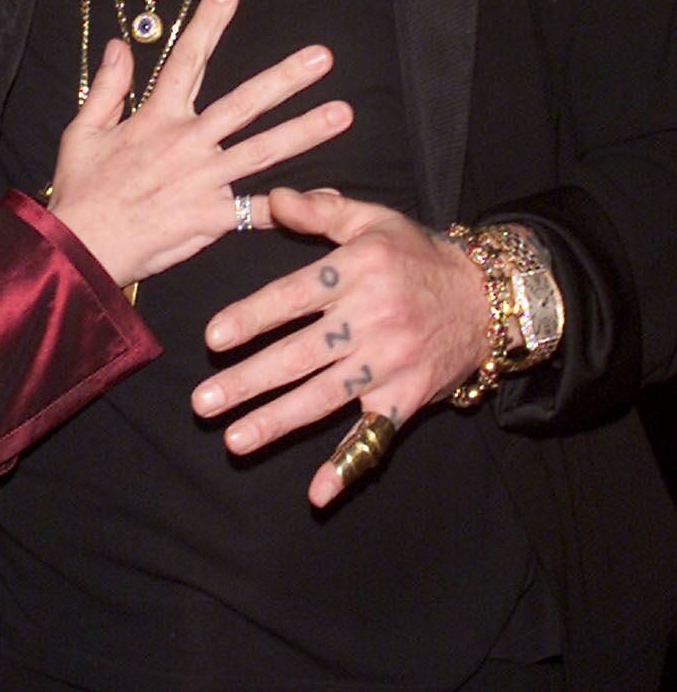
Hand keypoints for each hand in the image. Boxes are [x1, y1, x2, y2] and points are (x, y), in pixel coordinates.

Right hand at [47, 0, 351, 291]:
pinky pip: (258, 210)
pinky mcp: (211, 217)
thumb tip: (121, 44)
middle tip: (322, 56)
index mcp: (156, 118)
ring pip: (263, 149)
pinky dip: (291, 205)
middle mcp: (188, 143)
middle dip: (285, 77)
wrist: (82, 249)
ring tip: (341, 114)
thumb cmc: (80, 192)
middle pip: (244, 102)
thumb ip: (107, 86)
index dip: (208, 23)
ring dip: (304, 131)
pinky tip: (326, 196)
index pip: (187, 59)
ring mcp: (204, 180)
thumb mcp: (83, 131)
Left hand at [190, 187, 489, 508]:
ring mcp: (391, 363)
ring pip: (326, 396)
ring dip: (278, 421)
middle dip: (249, 381)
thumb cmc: (418, 256)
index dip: (253, 317)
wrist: (487, 299)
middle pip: (301, 354)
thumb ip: (320, 212)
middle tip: (203, 402)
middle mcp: (373, 319)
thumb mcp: (374, 221)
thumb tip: (271, 199)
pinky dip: (347, 467)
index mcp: (359, 271)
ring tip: (235, 440)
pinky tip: (317, 492)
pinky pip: (375, 437)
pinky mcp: (407, 397)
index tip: (214, 338)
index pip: (295, 296)